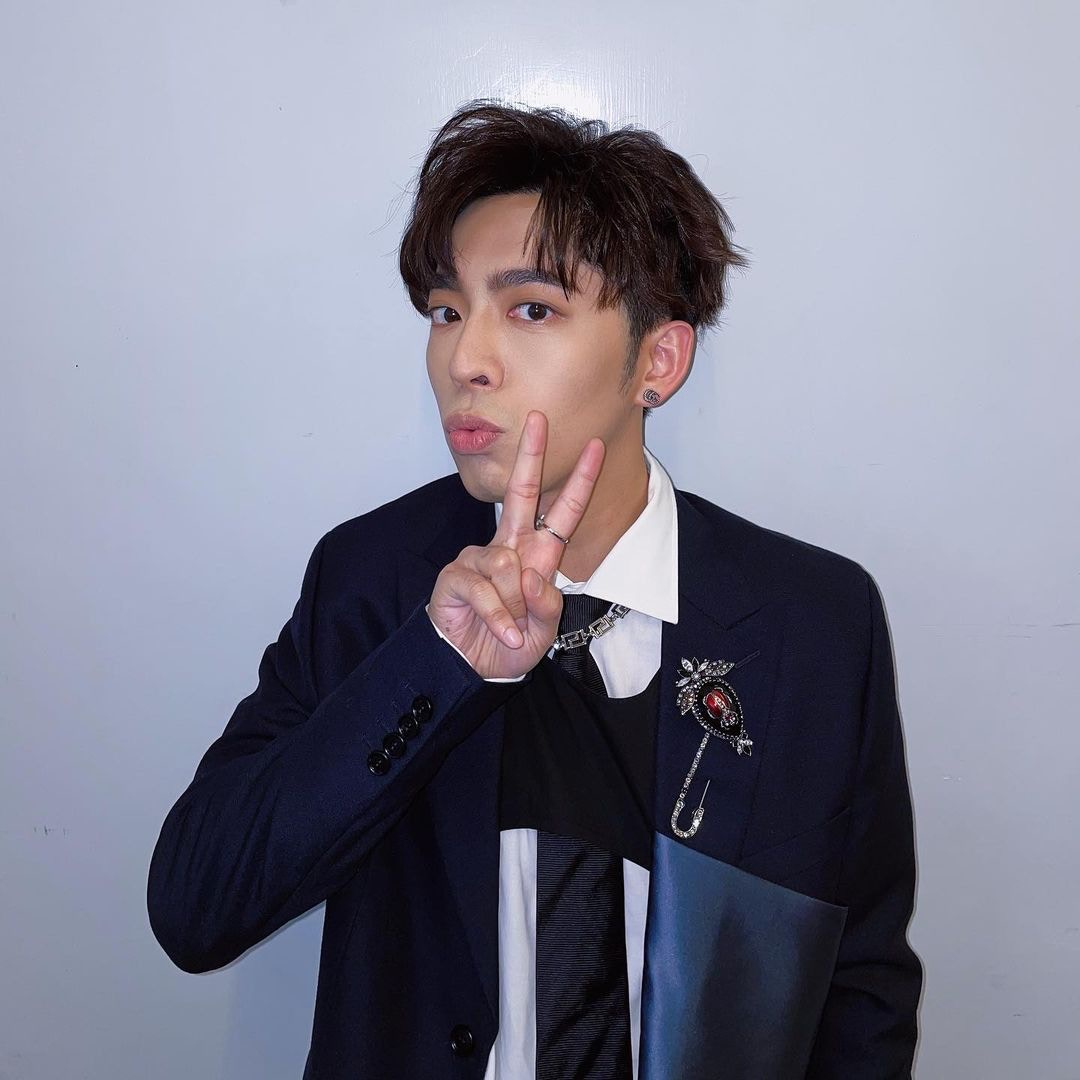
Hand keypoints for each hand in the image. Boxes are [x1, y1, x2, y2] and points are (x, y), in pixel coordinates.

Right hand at [430, 410, 604, 678]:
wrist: (470, 668)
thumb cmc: (508, 644)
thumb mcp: (542, 632)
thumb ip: (546, 606)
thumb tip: (533, 578)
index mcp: (537, 556)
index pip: (561, 512)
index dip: (580, 482)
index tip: (596, 448)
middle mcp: (509, 549)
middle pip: (520, 493)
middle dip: (530, 456)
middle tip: (539, 418)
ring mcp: (480, 558)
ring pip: (507, 564)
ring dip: (516, 604)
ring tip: (512, 627)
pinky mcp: (456, 575)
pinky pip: (484, 586)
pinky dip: (498, 615)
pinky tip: (503, 632)